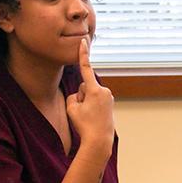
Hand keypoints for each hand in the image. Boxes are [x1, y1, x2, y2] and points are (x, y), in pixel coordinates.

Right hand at [66, 39, 114, 157]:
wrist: (99, 141)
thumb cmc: (84, 125)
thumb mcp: (71, 108)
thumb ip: (73, 96)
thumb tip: (80, 94)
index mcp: (94, 90)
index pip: (86, 68)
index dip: (83, 54)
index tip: (83, 41)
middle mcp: (104, 90)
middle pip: (85, 87)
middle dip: (81, 97)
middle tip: (84, 113)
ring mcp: (109, 97)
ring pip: (90, 95)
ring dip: (87, 103)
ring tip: (90, 117)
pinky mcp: (110, 103)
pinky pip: (96, 101)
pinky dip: (92, 107)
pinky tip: (94, 118)